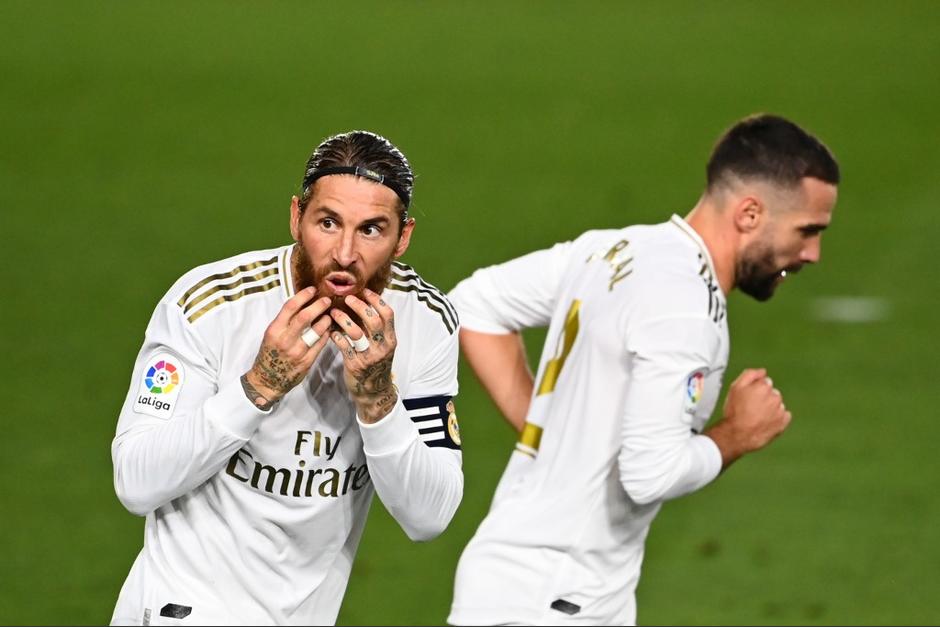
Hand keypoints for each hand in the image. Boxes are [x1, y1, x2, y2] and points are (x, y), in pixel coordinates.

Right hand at [243, 287, 332, 406]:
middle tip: (327, 300)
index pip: (290, 306)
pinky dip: (327, 334)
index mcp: (274, 329)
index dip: (304, 295)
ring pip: (317, 330)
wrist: (267, 379)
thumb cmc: (270, 353)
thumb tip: (302, 302)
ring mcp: (297, 351)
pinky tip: (328, 330)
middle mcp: (285, 339)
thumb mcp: (272, 334)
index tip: (313, 289)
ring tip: (329, 315)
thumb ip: (285, 321)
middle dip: (319, 305)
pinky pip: (321, 344)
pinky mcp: (307, 361)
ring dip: (326, 320)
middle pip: (305, 316)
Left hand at [329, 288, 397, 423]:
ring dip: (343, 319)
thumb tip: (365, 304)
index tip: (365, 291)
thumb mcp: (383, 346)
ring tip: (333, 312)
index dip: (376, 300)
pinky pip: (344, 346)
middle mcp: (382, 347)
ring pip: (356, 332)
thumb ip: (377, 329)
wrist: (374, 391)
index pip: (388, 314)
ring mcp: (368, 356)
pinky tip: (331, 331)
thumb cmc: (376, 364)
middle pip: (372, 320)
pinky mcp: (355, 365)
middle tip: (347, 298)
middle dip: (359, 306)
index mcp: (391, 339)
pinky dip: (336, 336)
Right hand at [705, 368, 791, 467]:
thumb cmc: (735, 412)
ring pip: (777, 405)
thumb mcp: (735, 387)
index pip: (765, 382)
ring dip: (770, 408)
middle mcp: (775, 397)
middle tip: (751, 407)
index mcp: (764, 386)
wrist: (737, 434)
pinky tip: (766, 421)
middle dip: (764, 398)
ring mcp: (780, 411)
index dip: (755, 389)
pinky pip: (784, 417)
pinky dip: (777, 418)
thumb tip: (762, 371)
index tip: (749, 397)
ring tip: (757, 416)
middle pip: (772, 393)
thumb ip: (750, 374)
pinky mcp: (783, 423)